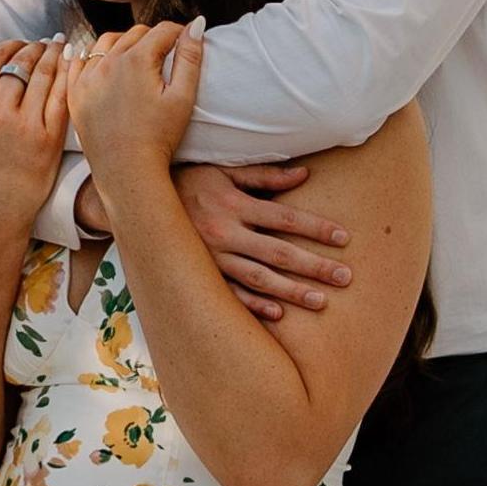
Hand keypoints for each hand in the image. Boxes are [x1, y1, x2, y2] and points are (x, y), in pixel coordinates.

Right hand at [0, 38, 71, 238]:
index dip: (9, 45)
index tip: (20, 44)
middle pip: (22, 62)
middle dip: (35, 46)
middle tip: (44, 42)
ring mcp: (25, 125)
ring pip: (45, 74)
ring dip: (55, 54)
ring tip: (61, 47)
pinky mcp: (49, 138)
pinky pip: (61, 96)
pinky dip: (70, 74)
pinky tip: (74, 64)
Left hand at [71, 19, 203, 186]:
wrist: (126, 171)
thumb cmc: (159, 137)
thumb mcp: (182, 97)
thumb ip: (190, 57)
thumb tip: (197, 24)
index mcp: (136, 60)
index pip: (161, 30)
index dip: (178, 33)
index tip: (184, 41)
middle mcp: (107, 63)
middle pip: (134, 33)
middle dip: (152, 38)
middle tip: (165, 53)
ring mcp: (87, 78)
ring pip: (106, 43)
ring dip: (124, 43)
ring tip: (138, 58)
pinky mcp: (75, 93)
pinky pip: (80, 61)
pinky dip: (93, 56)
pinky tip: (104, 62)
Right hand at [181, 156, 354, 320]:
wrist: (141, 201)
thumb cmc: (190, 180)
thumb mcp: (224, 171)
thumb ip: (264, 175)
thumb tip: (304, 174)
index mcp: (233, 205)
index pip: (285, 218)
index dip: (316, 228)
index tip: (344, 238)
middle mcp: (224, 233)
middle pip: (278, 253)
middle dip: (314, 266)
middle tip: (345, 277)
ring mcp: (211, 259)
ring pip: (258, 278)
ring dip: (291, 291)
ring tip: (321, 301)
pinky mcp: (201, 276)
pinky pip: (230, 294)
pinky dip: (254, 305)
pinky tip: (279, 314)